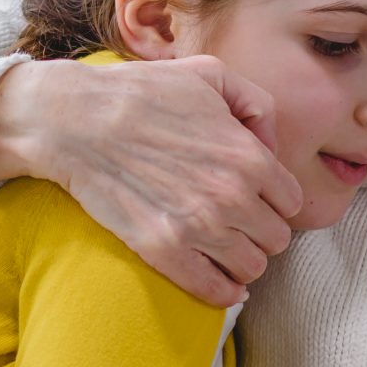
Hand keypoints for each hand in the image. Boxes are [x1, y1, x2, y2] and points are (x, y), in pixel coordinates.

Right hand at [0, 56, 303, 306]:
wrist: (75, 120)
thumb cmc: (142, 92)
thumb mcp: (211, 74)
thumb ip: (256, 104)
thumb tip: (270, 146)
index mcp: (248, 156)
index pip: (291, 202)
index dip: (275, 200)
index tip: (258, 199)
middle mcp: (231, 196)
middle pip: (275, 238)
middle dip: (261, 230)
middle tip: (239, 223)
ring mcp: (198, 228)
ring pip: (251, 268)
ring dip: (242, 260)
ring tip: (225, 248)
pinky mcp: (164, 251)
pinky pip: (215, 291)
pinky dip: (223, 291)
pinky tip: (219, 281)